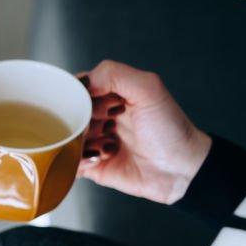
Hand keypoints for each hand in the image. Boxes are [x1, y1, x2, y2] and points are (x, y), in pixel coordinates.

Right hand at [77, 60, 210, 203]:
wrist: (181, 171)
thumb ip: (113, 74)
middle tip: (96, 126)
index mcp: (110, 94)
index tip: (84, 102)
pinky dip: (78, 160)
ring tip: (103, 145)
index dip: (74, 94)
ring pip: (65, 138)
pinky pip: (69, 162)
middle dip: (76, 120)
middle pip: (66, 114)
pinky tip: (100, 158)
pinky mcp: (92, 165)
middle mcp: (100, 116)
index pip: (76, 87)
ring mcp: (94, 141)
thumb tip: (81, 83)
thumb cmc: (171, 130)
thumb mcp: (148, 89)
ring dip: (79, 142)